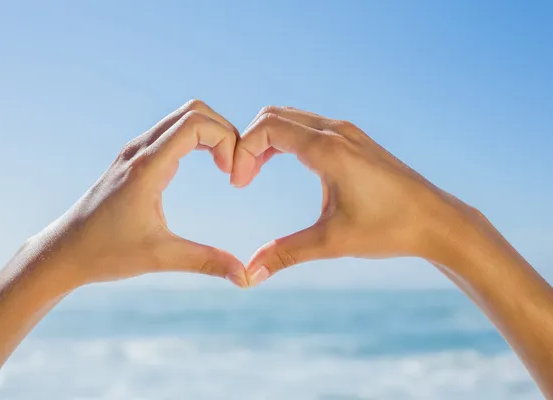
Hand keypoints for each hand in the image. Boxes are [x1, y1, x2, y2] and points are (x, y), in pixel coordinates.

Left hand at [36, 100, 246, 287]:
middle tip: (234, 167)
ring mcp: (135, 152)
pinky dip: (197, 139)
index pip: (195, 123)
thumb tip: (245, 278)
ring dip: (211, 134)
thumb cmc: (106, 253)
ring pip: (182, 118)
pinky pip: (172, 132)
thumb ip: (206, 262)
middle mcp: (140, 151)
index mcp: (147, 167)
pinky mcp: (134, 159)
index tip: (231, 174)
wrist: (64, 252)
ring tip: (225, 166)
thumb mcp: (160, 257)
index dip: (225, 139)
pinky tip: (208, 165)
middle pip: (193, 112)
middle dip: (224, 132)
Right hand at [231, 106, 474, 285]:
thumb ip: (286, 253)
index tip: (239, 185)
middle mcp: (336, 131)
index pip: (268, 128)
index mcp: (328, 149)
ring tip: (256, 173)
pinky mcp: (355, 140)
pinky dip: (286, 139)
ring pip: (291, 118)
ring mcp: (347, 132)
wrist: (437, 220)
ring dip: (267, 140)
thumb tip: (250, 276)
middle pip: (274, 115)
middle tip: (242, 178)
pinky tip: (284, 165)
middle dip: (249, 142)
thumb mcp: (332, 242)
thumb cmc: (389, 228)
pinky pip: (309, 126)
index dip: (243, 152)